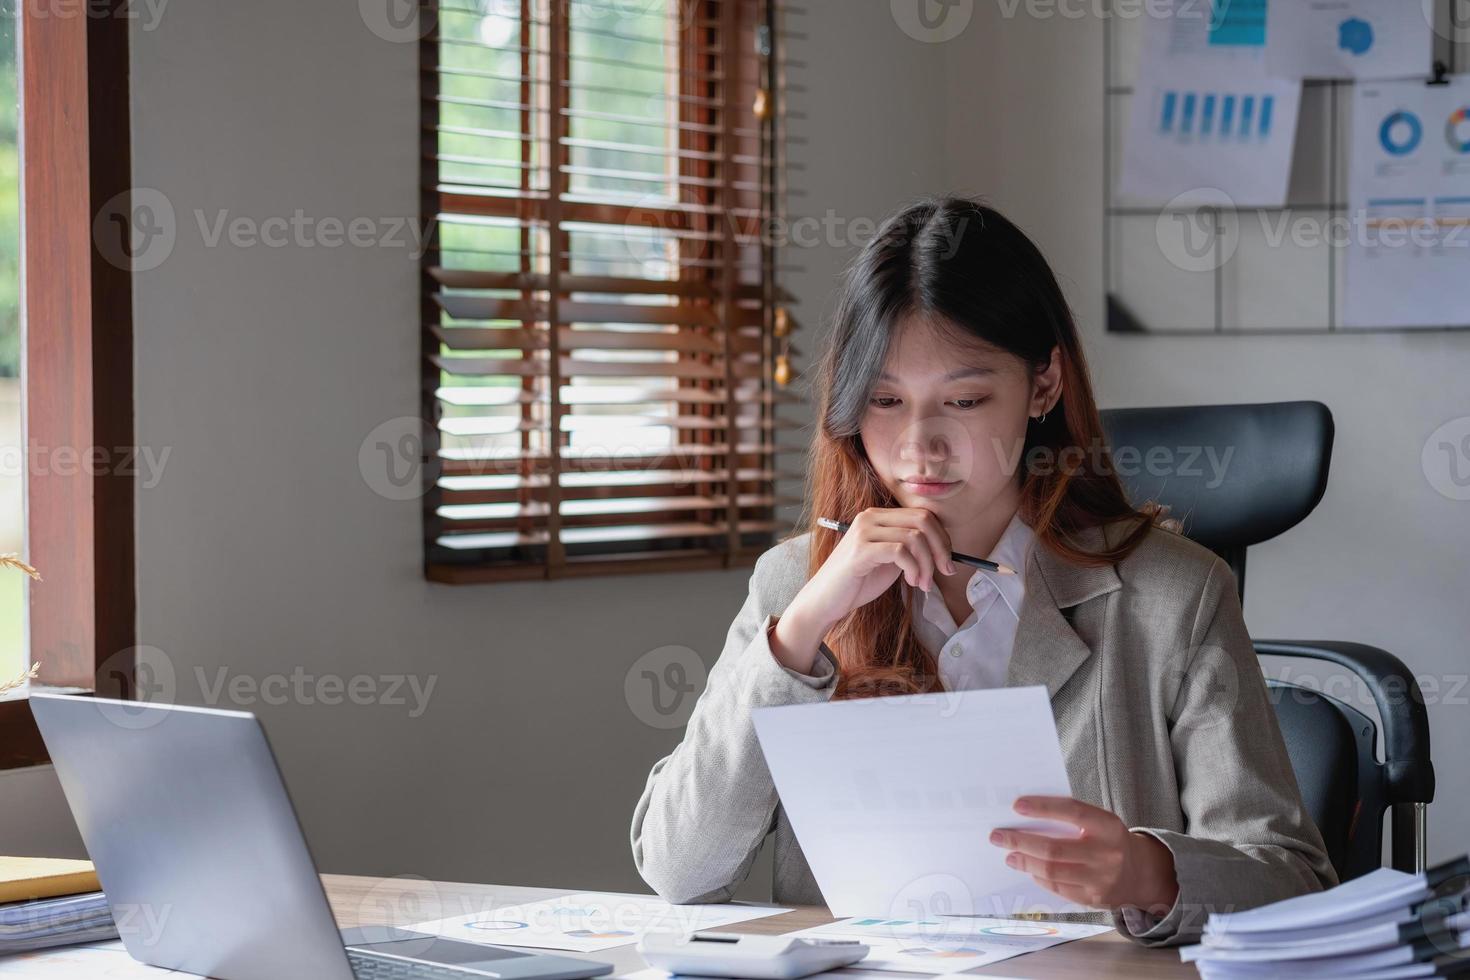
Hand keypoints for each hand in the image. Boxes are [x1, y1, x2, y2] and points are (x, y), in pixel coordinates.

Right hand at [793, 507, 953, 622]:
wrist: (826, 600)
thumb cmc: (858, 582)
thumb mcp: (890, 560)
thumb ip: (910, 549)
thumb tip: (944, 550)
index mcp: (878, 516)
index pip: (922, 514)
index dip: (942, 537)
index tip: (948, 562)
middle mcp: (870, 517)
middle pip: (922, 520)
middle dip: (941, 548)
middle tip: (946, 572)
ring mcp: (864, 531)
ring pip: (914, 537)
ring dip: (927, 564)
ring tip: (923, 584)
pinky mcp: (860, 550)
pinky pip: (900, 552)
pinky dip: (914, 568)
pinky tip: (912, 582)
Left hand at [989, 795, 1178, 913]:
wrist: (1140, 874)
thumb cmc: (1108, 840)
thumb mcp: (1100, 823)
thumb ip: (1071, 818)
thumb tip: (1026, 815)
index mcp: (1109, 826)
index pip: (1072, 812)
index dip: (1043, 808)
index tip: (1016, 805)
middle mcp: (1107, 854)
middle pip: (1054, 849)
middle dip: (1020, 841)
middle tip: (997, 836)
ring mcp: (1101, 880)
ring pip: (1052, 871)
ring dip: (1024, 861)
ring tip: (1009, 854)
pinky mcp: (1093, 899)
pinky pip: (1057, 888)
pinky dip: (1038, 877)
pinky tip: (1029, 868)